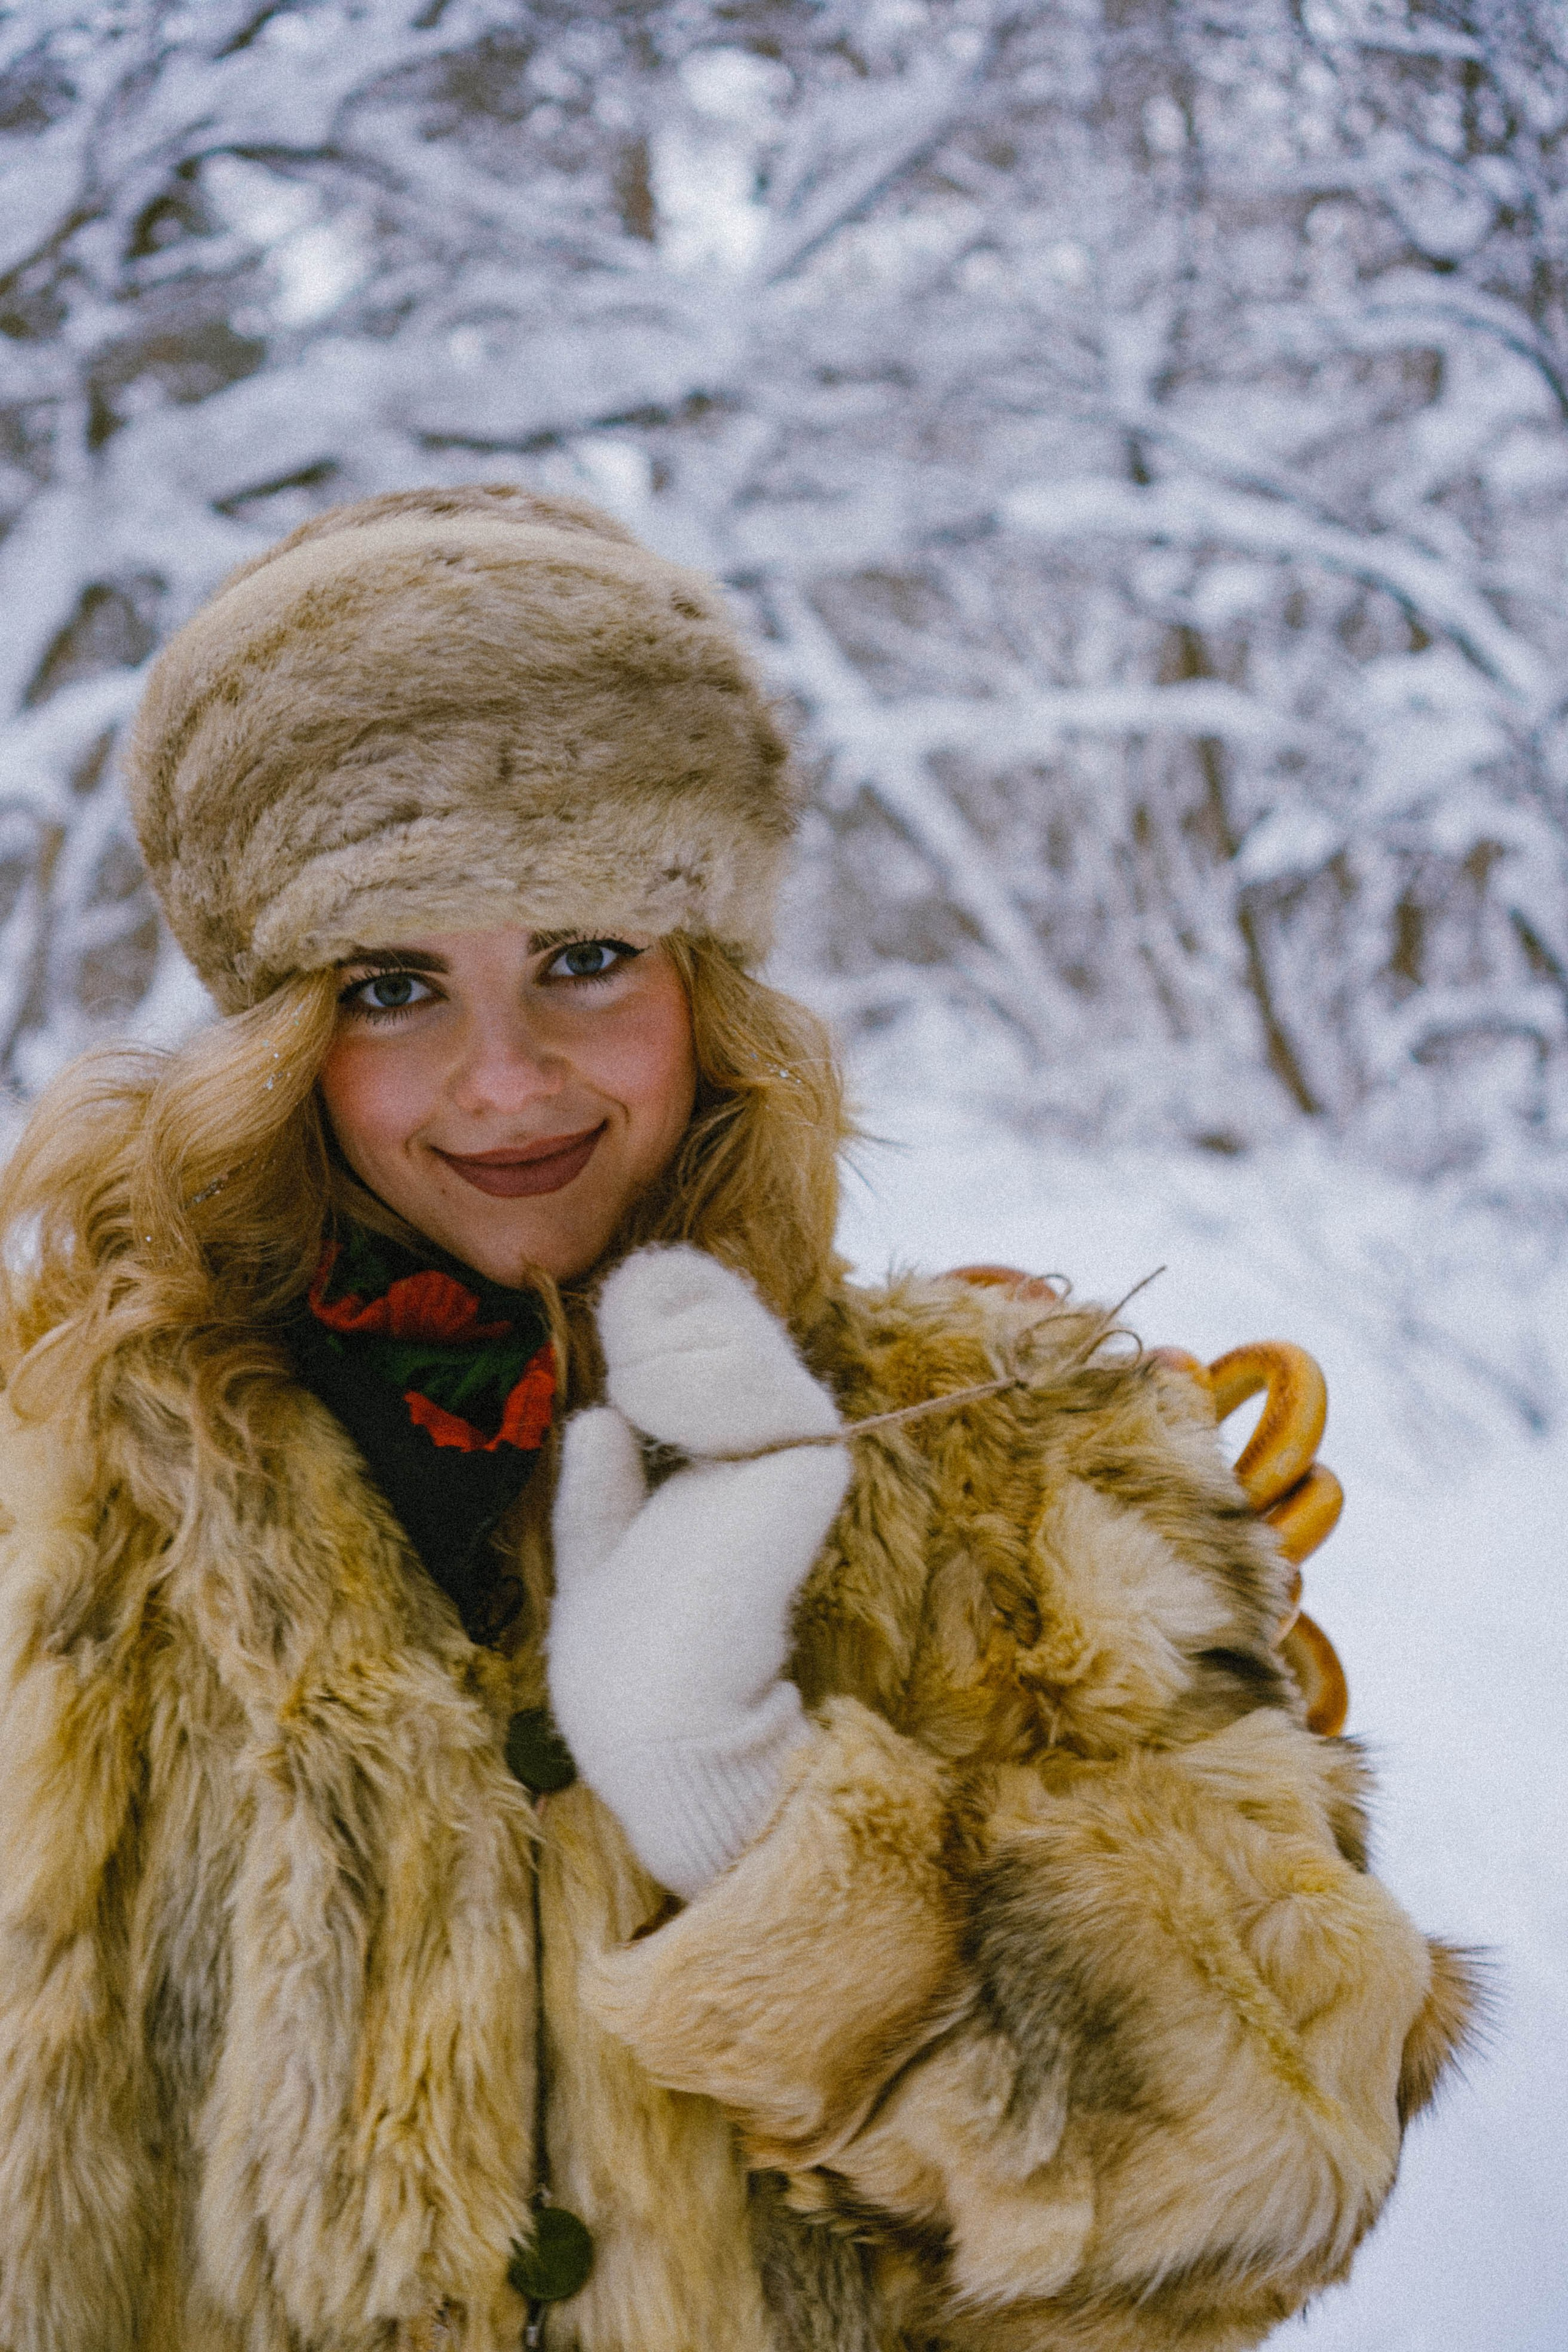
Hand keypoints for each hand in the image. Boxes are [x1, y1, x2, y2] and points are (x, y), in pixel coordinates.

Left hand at [548, 1248, 849, 1897]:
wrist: (662, 1729)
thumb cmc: (629, 1673)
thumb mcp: (599, 1565)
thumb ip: (600, 1499)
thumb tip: (596, 1419)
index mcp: (725, 1479)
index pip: (713, 1358)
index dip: (667, 1313)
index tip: (621, 1313)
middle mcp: (771, 1458)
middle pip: (731, 1328)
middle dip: (667, 1303)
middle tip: (624, 1307)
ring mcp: (794, 1457)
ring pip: (740, 1334)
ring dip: (670, 1327)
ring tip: (630, 1366)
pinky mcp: (804, 1464)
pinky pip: (749, 1377)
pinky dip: (686, 1366)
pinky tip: (641, 1399)